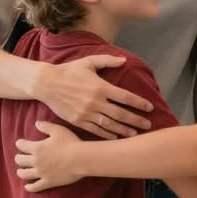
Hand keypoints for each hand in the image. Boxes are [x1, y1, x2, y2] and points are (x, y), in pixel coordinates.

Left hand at [14, 120, 82, 190]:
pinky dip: (29, 187)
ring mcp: (41, 173)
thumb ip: (45, 126)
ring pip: (24, 174)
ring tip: (20, 171)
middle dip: (18, 158)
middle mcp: (36, 161)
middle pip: (20, 160)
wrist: (80, 159)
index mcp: (37, 147)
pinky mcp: (48, 182)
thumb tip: (36, 123)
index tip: (20, 143)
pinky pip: (35, 187)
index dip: (20, 143)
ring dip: (21, 172)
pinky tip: (27, 187)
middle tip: (19, 157)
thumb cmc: (70, 143)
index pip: (21, 145)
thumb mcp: (58, 130)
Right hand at [35, 56, 153, 139]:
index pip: (125, 97)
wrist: (46, 83)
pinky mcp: (78, 121)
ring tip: (135, 133)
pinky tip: (116, 137)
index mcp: (100, 87)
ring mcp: (86, 113)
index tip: (149, 107)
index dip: (139, 103)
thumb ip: (107, 60)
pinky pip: (96, 130)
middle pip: (121, 114)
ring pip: (110, 125)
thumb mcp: (89, 62)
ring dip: (124, 130)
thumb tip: (124, 60)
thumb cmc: (69, 70)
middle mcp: (95, 102)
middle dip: (136, 120)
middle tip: (148, 124)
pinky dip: (107, 134)